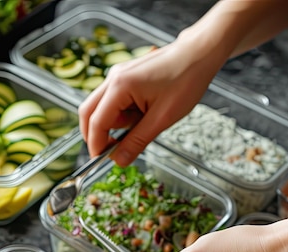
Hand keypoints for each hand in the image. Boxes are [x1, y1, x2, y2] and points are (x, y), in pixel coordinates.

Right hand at [78, 40, 220, 165]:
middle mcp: (113, 78)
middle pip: (88, 113)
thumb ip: (137, 141)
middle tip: (111, 151)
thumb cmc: (186, 80)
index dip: (97, 145)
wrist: (199, 54)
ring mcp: (117, 75)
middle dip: (97, 134)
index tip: (102, 160)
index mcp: (120, 86)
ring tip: (143, 122)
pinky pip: (113, 100)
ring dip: (115, 123)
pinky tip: (143, 113)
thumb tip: (119, 160)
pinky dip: (122, 113)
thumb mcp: (162, 118)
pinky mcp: (124, 76)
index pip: (97, 122)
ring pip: (101, 107)